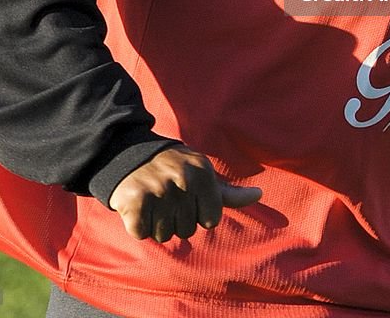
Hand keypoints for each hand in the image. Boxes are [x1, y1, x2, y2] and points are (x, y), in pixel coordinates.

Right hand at [109, 145, 261, 241]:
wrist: (129, 154)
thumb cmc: (174, 169)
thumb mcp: (202, 173)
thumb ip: (229, 191)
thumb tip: (259, 195)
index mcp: (202, 173)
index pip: (211, 220)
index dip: (198, 213)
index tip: (187, 197)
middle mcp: (182, 180)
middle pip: (187, 230)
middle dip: (176, 219)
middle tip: (166, 197)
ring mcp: (158, 191)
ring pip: (165, 235)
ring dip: (157, 223)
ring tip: (153, 200)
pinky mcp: (134, 202)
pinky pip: (142, 234)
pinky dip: (138, 225)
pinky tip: (138, 206)